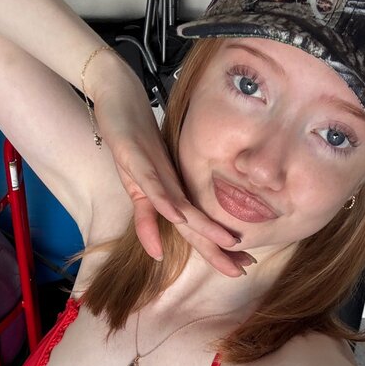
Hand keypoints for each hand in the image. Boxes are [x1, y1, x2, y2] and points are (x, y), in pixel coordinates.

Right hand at [90, 63, 254, 277]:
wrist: (120, 99)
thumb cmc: (132, 142)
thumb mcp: (136, 187)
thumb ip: (147, 217)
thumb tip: (156, 252)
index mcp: (174, 192)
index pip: (196, 228)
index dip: (215, 248)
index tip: (241, 265)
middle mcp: (171, 183)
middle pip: (195, 222)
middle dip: (218, 246)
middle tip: (244, 266)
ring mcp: (155, 169)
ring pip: (181, 204)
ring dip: (204, 226)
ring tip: (226, 243)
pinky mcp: (135, 154)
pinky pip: (152, 182)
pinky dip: (165, 200)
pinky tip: (178, 215)